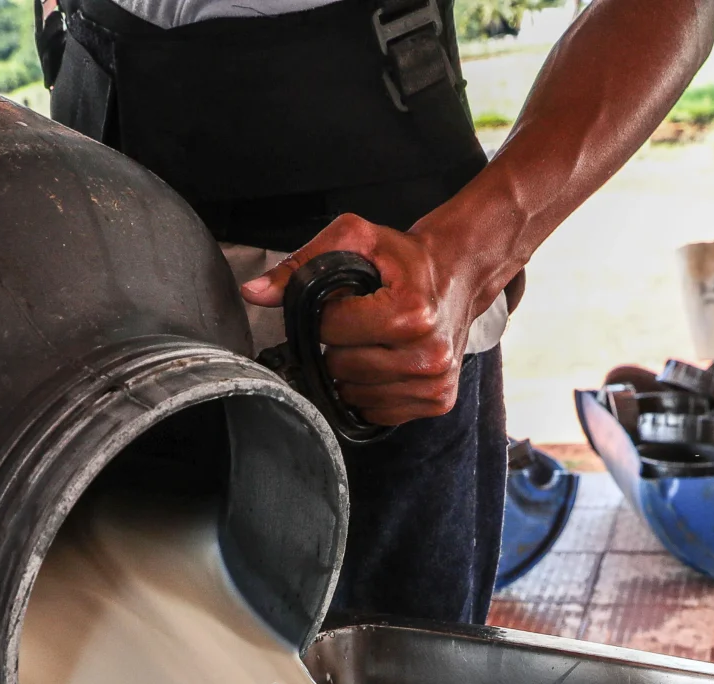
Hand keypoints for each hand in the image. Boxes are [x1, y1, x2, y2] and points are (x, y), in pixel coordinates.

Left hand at [242, 213, 506, 425]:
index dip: (326, 314)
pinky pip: (377, 412)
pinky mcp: (439, 401)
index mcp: (411, 313)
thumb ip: (301, 264)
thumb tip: (255, 293)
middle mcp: (428, 353)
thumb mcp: (355, 240)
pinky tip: (386, 363)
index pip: (331, 330)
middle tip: (362, 323)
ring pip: (354, 396)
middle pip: (340, 367)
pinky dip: (372, 391)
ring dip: (353, 371)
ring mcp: (435, 383)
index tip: (347, 301)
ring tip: (375, 341)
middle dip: (339, 345)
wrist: (458, 273)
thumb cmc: (405, 259)